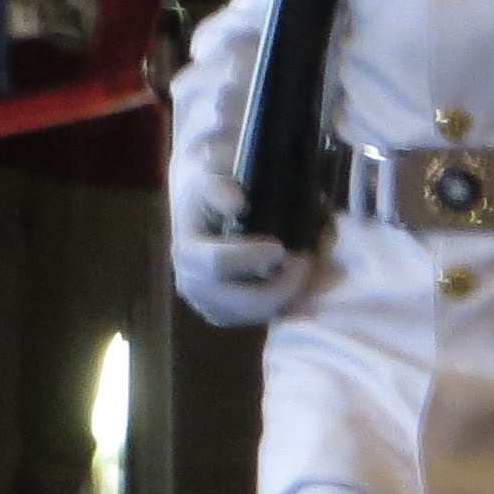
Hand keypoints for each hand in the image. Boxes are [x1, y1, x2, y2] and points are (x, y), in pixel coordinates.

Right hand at [170, 167, 310, 327]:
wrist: (198, 203)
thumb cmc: (207, 187)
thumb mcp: (206, 175)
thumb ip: (218, 187)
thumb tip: (237, 205)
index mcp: (187, 252)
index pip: (217, 265)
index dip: (251, 258)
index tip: (280, 247)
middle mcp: (191, 285)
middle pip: (243, 302)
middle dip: (281, 286)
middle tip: (305, 262)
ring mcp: (208, 304)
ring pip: (256, 315)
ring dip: (286, 296)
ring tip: (302, 269)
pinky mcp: (225, 313)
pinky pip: (259, 318)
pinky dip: (283, 303)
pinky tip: (294, 281)